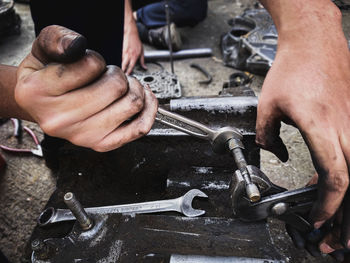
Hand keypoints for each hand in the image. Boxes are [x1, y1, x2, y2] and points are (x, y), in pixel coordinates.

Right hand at [15, 25, 157, 151]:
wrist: (39, 107)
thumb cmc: (43, 79)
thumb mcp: (41, 50)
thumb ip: (56, 39)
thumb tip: (77, 45)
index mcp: (39, 92)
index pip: (91, 65)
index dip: (96, 58)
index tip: (88, 63)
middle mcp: (60, 119)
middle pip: (117, 86)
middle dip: (117, 74)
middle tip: (107, 75)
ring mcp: (82, 136)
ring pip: (132, 104)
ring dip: (132, 88)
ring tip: (119, 87)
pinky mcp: (101, 144)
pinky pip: (140, 128)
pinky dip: (149, 109)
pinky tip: (143, 97)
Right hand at [122, 20, 145, 74]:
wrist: (131, 34)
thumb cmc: (137, 42)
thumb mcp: (142, 51)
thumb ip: (142, 60)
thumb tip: (145, 67)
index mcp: (134, 56)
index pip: (131, 65)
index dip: (129, 71)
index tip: (127, 74)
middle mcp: (129, 55)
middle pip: (124, 64)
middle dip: (123, 69)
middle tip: (122, 73)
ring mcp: (124, 52)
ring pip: (122, 61)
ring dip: (122, 65)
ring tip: (121, 69)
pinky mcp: (122, 50)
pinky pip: (121, 57)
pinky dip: (121, 60)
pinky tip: (121, 62)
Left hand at [255, 4, 349, 248]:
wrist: (315, 44)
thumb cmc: (293, 69)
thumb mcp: (267, 106)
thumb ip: (267, 137)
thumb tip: (275, 154)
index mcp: (321, 128)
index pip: (334, 178)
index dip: (326, 205)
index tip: (315, 219)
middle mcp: (345, 129)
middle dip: (345, 218)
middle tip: (333, 240)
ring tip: (341, 227)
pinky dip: (348, 180)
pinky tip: (335, 189)